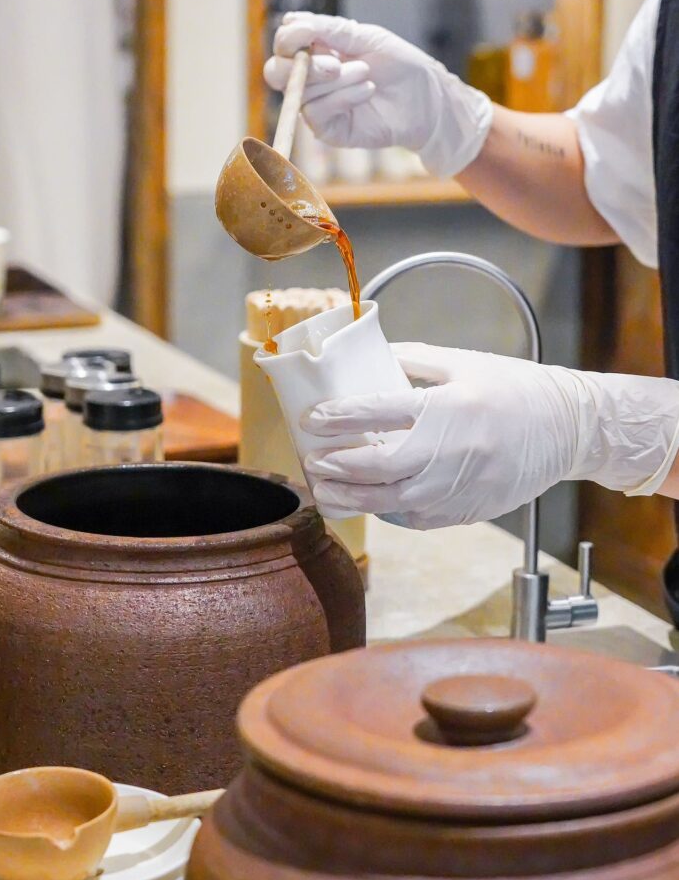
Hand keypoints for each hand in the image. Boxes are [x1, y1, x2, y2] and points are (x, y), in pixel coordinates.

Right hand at [264, 12, 492, 176]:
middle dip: (302, 66)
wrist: (426, 101)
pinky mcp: (329, 130)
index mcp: (318, 52)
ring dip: (336, 81)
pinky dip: (342, 98)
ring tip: (367, 74)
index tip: (303, 33)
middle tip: (334, 64)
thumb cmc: (400, 66)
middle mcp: (312, 80)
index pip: (284, 46)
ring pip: (302, 92)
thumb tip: (290, 20)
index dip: (287, 39)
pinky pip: (317, 114)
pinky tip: (367, 91)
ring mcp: (319, 106)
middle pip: (277, 73)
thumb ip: (329, 30)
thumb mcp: (366, 37)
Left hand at [303, 343, 678, 529]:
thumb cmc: (518, 390)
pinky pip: (415, 519)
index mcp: (448, 407)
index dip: (339, 417)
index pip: (378, 413)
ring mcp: (459, 487)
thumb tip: (371, 361)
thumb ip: (415, 360)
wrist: (568, 429)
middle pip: (377, 466)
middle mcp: (450, 451)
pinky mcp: (467, 511)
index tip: (312, 419)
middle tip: (310, 462)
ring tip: (323, 492)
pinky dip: (386, 512)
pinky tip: (366, 504)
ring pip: (390, 502)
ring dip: (350, 498)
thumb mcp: (465, 363)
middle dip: (337, 466)